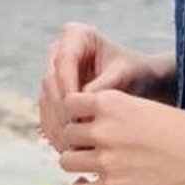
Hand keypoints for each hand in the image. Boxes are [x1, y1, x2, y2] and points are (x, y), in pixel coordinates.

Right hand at [37, 23, 174, 149]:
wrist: (138, 82)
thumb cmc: (135, 72)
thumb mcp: (124, 74)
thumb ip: (104, 85)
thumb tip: (82, 102)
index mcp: (76, 35)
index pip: (64, 60)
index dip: (69, 87)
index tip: (79, 114)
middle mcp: (59, 50)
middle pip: (51, 81)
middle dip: (61, 110)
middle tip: (73, 136)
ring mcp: (53, 72)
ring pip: (46, 99)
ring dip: (56, 124)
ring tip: (70, 147)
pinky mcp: (52, 94)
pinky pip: (47, 113)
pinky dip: (55, 131)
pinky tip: (67, 149)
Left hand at [54, 88, 184, 184]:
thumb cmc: (180, 129)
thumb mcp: (143, 105)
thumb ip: (113, 111)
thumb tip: (84, 119)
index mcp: (111, 102)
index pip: (69, 103)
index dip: (74, 113)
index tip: (85, 121)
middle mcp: (104, 129)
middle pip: (66, 133)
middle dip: (76, 140)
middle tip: (89, 146)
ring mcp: (107, 160)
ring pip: (66, 161)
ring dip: (76, 163)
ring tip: (91, 164)